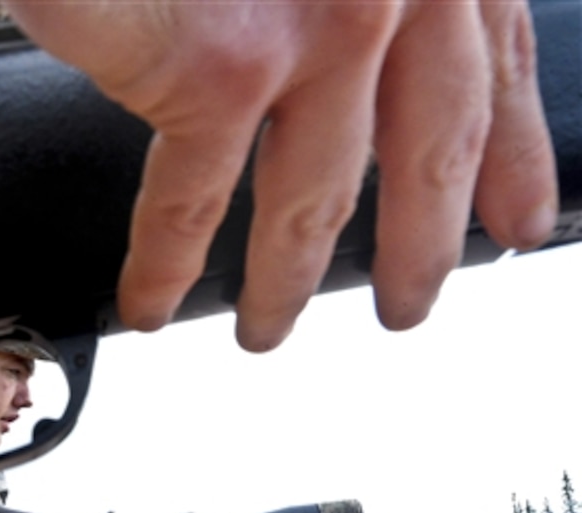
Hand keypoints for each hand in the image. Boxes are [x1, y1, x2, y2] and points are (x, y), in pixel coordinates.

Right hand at [3, 2, 557, 349]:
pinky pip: (186, 197)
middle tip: (408, 304)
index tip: (518, 219)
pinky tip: (147, 299)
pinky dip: (159, 259)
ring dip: (286, 278)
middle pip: (428, 152)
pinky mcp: (228, 64)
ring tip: (267, 329)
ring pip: (312, 198)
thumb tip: (342, 15)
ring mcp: (323, 28)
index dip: (511, 153)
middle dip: (417, 247)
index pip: (495, 63)